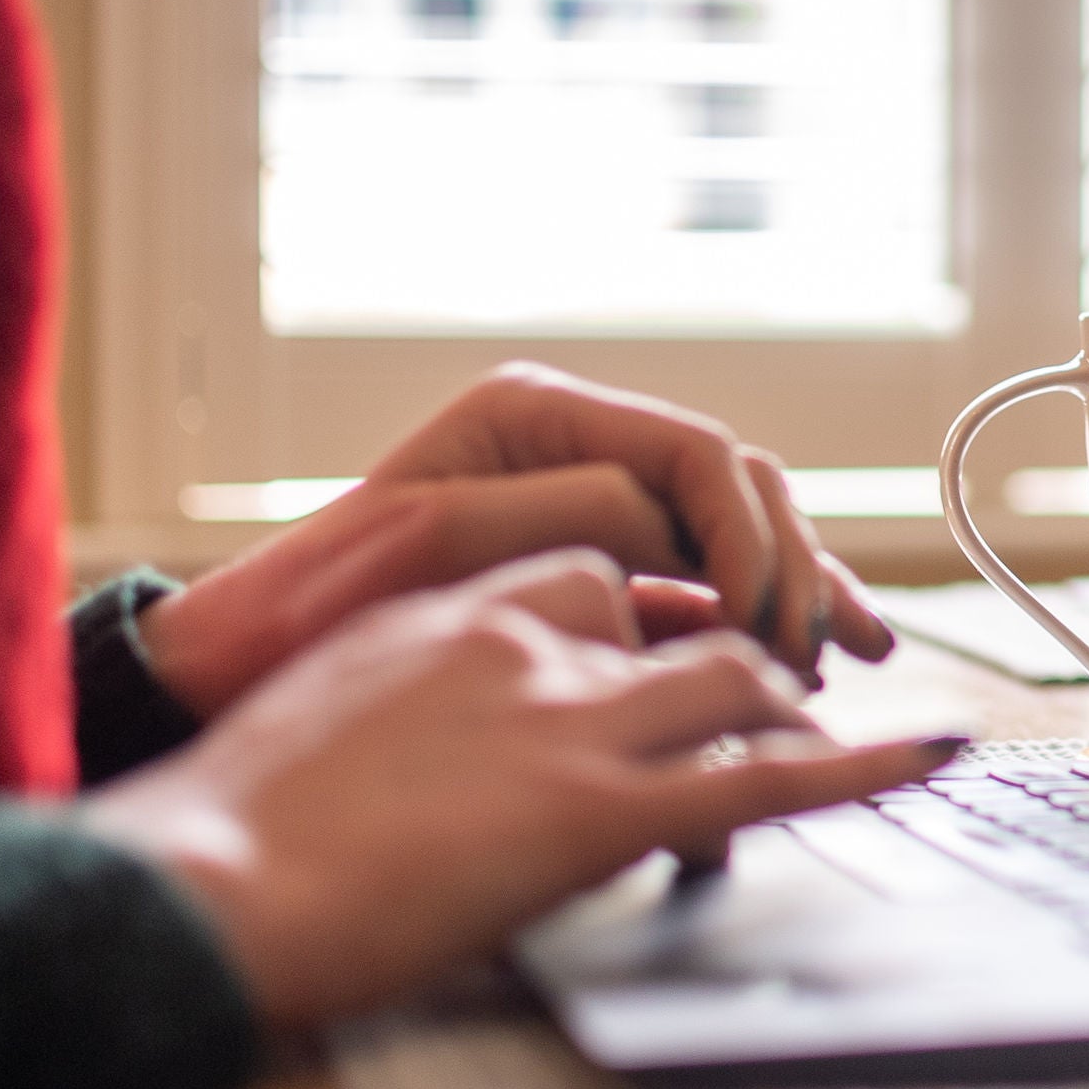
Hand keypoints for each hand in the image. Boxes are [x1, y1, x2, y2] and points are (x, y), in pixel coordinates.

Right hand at [83, 549, 956, 1029]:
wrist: (201, 890)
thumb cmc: (230, 844)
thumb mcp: (331, 733)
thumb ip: (410, 717)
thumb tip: (442, 769)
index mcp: (450, 611)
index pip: (598, 576)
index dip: (658, 621)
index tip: (680, 659)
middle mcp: (522, 639)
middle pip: (684, 614)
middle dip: (750, 650)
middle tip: (785, 699)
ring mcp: (567, 718)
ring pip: (739, 678)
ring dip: (793, 705)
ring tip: (834, 737)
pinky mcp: (598, 808)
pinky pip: (768, 775)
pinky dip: (868, 764)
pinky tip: (934, 753)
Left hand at [137, 363, 895, 716]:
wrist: (242, 673)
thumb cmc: (314, 605)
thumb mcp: (436, 540)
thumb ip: (568, 516)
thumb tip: (675, 535)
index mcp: (535, 415)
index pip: (694, 455)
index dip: (746, 534)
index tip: (759, 619)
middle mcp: (575, 449)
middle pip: (736, 489)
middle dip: (791, 567)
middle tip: (814, 656)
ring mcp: (589, 511)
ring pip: (738, 536)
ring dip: (799, 594)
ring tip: (846, 659)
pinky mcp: (597, 578)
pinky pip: (706, 586)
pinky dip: (762, 622)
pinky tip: (809, 662)